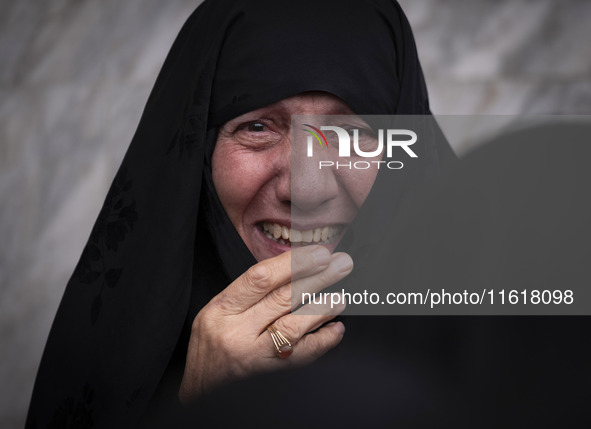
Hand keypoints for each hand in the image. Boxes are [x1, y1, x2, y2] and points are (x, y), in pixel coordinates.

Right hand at [179, 245, 352, 402]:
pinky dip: (322, 341)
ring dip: (321, 310)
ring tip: (340, 298)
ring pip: (292, 328)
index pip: (261, 278)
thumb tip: (294, 269)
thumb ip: (249, 293)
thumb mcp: (218, 311)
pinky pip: (300, 356)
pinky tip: (335, 329)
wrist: (200, 388)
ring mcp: (252, 355)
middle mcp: (236, 331)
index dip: (293, 263)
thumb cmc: (211, 344)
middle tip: (341, 265)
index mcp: (222, 308)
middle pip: (282, 299)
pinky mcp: (267, 374)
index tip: (318, 253)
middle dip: (316, 278)